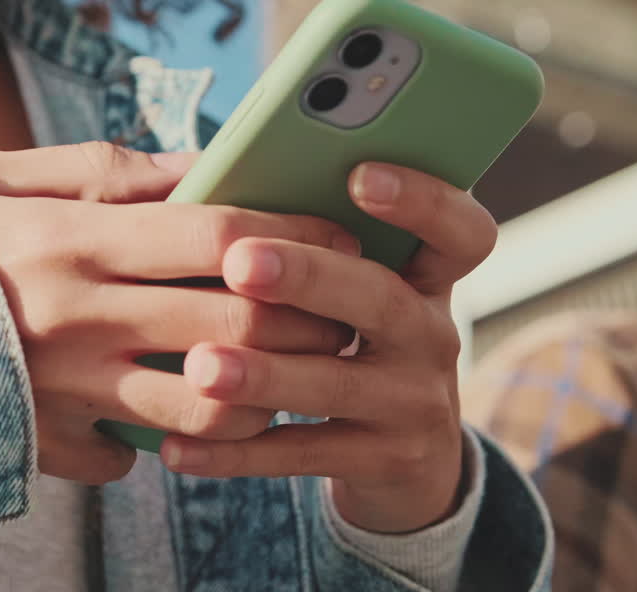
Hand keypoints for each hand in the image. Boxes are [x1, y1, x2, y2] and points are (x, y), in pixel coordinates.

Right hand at [0, 142, 358, 484]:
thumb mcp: (7, 176)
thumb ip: (107, 169)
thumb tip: (199, 168)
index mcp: (71, 241)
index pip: (218, 236)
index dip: (295, 234)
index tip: (342, 235)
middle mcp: (75, 320)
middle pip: (233, 330)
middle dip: (308, 323)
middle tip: (339, 312)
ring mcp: (62, 392)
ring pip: (205, 410)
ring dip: (262, 394)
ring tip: (280, 369)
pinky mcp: (45, 444)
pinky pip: (134, 457)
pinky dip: (169, 442)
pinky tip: (180, 414)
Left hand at [157, 162, 497, 532]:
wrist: (404, 456)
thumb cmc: (348, 337)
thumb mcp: (352, 289)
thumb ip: (306, 242)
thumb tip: (207, 193)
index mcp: (424, 275)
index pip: (459, 230)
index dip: (421, 200)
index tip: (358, 175)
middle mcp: (430, 334)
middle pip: (380, 298)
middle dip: (307, 276)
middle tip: (240, 262)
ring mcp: (414, 402)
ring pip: (336, 383)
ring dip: (264, 374)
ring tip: (199, 365)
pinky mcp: (385, 461)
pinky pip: (303, 453)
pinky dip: (236, 451)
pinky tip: (178, 447)